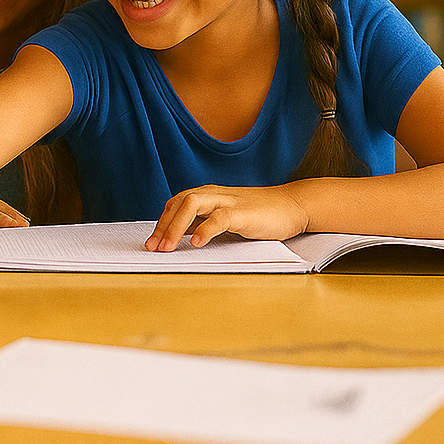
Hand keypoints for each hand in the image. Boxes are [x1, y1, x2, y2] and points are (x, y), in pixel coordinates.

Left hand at [147, 184, 311, 251]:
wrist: (293, 206)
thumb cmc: (258, 215)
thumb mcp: (224, 217)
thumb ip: (202, 222)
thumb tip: (177, 236)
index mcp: (206, 195)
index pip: (174, 205)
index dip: (160, 223)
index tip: (151, 243)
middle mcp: (212, 194)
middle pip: (178, 203)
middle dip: (162, 227)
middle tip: (153, 248)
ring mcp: (227, 201)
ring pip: (191, 205)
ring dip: (176, 227)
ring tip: (168, 248)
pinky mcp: (243, 212)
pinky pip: (219, 218)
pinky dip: (205, 229)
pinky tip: (197, 243)